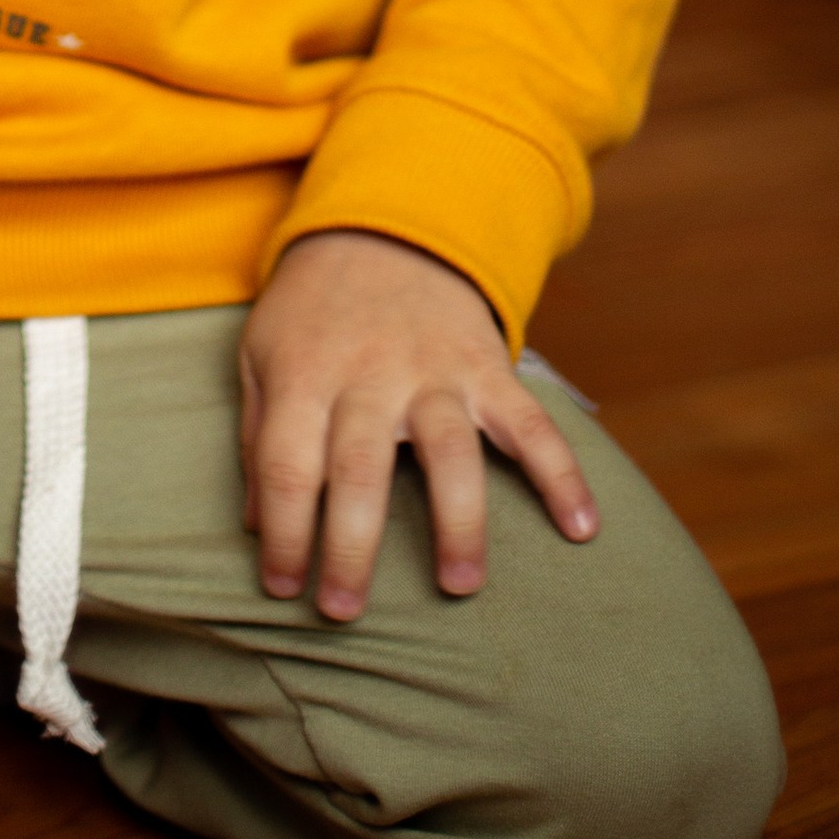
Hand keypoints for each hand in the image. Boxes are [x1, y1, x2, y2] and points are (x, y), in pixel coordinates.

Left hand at [238, 228, 598, 619]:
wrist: (384, 227)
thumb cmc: (312, 309)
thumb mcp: (261, 354)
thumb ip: (257, 435)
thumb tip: (256, 524)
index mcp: (305, 374)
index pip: (286, 466)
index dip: (283, 534)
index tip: (282, 588)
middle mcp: (369, 374)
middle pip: (358, 467)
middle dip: (351, 547)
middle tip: (345, 612)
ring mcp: (433, 371)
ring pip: (448, 449)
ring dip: (457, 520)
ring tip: (460, 586)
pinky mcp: (487, 367)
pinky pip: (530, 421)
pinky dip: (561, 472)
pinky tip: (582, 528)